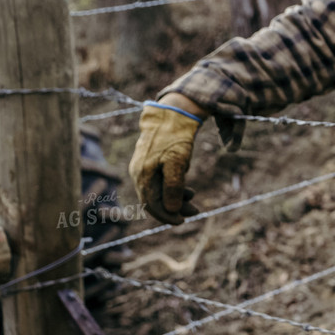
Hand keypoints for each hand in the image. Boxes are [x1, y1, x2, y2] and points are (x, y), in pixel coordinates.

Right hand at [128, 94, 207, 223]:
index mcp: (143, 175)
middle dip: (174, 208)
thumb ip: (173, 187)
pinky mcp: (149, 163)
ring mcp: (142, 167)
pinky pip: (159, 182)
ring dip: (175, 198)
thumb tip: (171, 209)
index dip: (167, 215)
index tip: (182, 221)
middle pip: (154, 200)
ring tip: (194, 197)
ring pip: (157, 192)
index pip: (152, 205)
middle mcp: (138, 173)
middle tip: (195, 211)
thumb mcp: (177, 162)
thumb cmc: (174, 137)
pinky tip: (187, 187)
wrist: (171, 114)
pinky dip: (173, 188)